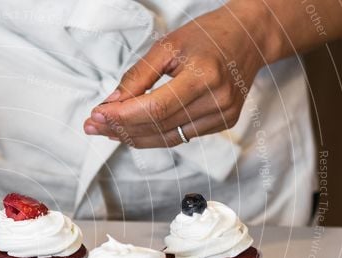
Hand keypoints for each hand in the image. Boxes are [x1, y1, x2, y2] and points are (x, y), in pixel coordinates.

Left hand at [83, 4, 269, 147]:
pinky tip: (132, 130)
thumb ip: (137, 77)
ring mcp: (223, 115)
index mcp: (204, 76)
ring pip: (166, 137)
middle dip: (120, 127)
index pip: (155, 108)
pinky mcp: (223, 123)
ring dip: (132, 136)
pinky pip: (179, 137)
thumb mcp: (167, 46)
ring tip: (107, 130)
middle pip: (158, 125)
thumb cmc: (207, 36)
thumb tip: (110, 105)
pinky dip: (152, 136)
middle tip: (92, 125)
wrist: (249, 37)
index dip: (122, 116)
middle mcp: (217, 100)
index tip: (96, 115)